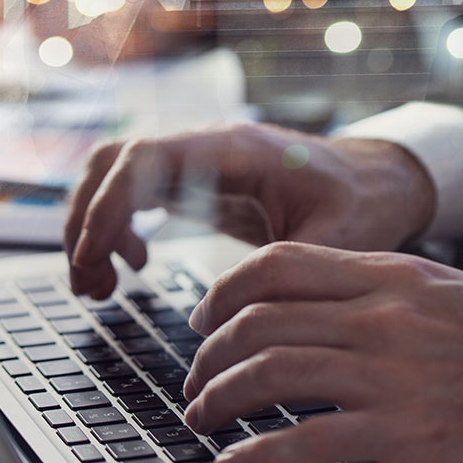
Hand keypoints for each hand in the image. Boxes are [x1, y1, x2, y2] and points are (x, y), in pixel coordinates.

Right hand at [64, 122, 434, 297]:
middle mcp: (204, 145)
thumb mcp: (337, 240)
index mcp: (235, 149)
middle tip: (87, 284)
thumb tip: (227, 317)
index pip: (144, 159)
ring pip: (111, 175)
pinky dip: (114, 228)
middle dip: (85, 222)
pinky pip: (130, 191)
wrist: (377, 179)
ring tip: (98, 286)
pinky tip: (132, 265)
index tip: (94, 259)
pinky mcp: (191, 179)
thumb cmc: (362, 203)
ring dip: (92, 226)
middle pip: (112, 162)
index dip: (108, 207)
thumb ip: (288, 271)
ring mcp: (193, 160)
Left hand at [182, 242, 462, 462]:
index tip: (202, 319)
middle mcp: (381, 315)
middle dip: (210, 355)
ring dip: (220, 398)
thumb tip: (312, 306)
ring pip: (271, 373)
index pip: (278, 264)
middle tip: (194, 381)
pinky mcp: (404, 430)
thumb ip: (377, 292)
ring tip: (201, 418)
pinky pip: (306, 440)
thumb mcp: (443, 292)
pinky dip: (257, 454)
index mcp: (388, 275)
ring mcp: (390, 372)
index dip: (224, 292)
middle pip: (261, 321)